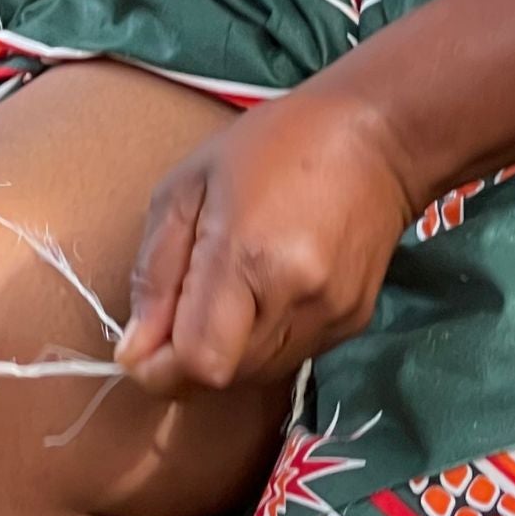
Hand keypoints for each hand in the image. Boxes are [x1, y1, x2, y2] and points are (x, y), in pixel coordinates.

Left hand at [116, 89, 416, 395]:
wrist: (378, 138)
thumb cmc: (274, 145)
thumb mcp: (188, 186)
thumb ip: (155, 272)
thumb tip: (135, 349)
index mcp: (248, 257)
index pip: (199, 363)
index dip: (161, 370)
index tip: (142, 347)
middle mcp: (297, 299)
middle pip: (225, 377)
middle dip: (188, 356)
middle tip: (183, 305)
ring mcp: (332, 315)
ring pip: (258, 374)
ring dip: (227, 350)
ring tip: (230, 292)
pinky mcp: (354, 322)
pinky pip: (291, 356)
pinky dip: (264, 339)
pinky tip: (269, 290)